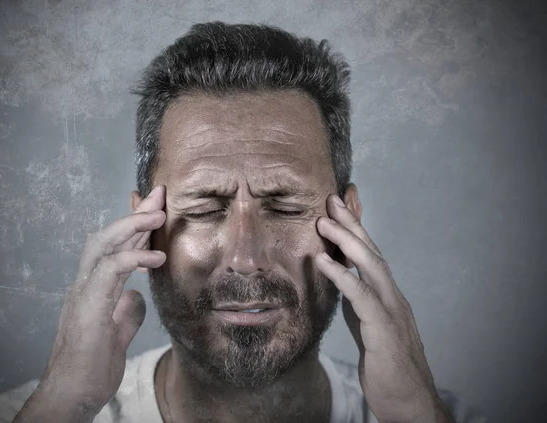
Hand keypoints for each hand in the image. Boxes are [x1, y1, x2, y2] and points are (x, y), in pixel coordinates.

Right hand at [15, 186, 166, 421]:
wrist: (71, 397)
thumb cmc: (90, 369)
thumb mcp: (117, 334)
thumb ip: (125, 313)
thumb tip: (136, 297)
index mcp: (94, 290)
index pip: (115, 247)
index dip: (135, 225)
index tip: (155, 206)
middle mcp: (85, 285)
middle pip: (108, 236)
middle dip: (134, 213)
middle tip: (159, 194)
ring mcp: (82, 294)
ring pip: (102, 245)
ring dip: (131, 225)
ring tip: (158, 213)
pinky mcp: (87, 308)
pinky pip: (108, 272)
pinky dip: (132, 258)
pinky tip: (155, 257)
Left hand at [314, 194, 452, 422]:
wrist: (410, 403)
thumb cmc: (388, 364)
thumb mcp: (369, 325)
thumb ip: (358, 301)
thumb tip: (342, 280)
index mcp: (386, 295)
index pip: (370, 254)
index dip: (356, 228)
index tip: (341, 204)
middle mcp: (392, 296)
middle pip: (371, 251)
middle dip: (352, 222)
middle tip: (332, 198)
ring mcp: (391, 311)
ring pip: (371, 266)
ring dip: (348, 240)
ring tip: (324, 220)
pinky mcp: (384, 330)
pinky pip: (362, 297)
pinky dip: (343, 275)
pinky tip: (324, 260)